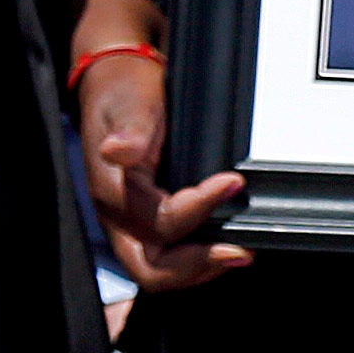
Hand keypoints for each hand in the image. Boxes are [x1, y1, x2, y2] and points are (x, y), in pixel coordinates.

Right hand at [71, 18, 248, 293]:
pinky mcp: (149, 221)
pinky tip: (225, 243)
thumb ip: (130, 131)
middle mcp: (121, 217)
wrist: (117, 82)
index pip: (160, 222)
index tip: (232, 182)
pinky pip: (171, 255)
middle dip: (198, 266)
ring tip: (239, 251)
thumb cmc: (124, 91)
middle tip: (240, 252)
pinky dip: (199, 256)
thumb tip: (118, 151)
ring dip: (202, 267)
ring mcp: (133, 224)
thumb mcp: (129, 103)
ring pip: (163, 270)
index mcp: (113, 192)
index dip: (199, 208)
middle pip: (153, 270)